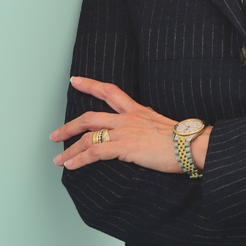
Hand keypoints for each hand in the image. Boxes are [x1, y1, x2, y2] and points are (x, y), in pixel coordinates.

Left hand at [50, 76, 210, 172]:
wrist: (190, 145)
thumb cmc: (180, 140)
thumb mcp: (160, 125)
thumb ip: (144, 127)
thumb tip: (138, 136)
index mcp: (137, 110)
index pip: (110, 92)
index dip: (90, 85)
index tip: (75, 80)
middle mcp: (127, 118)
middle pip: (90, 117)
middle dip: (69, 126)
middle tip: (55, 134)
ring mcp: (125, 132)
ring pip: (88, 137)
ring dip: (70, 149)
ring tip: (59, 159)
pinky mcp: (124, 146)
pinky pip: (94, 152)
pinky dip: (79, 159)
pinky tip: (71, 165)